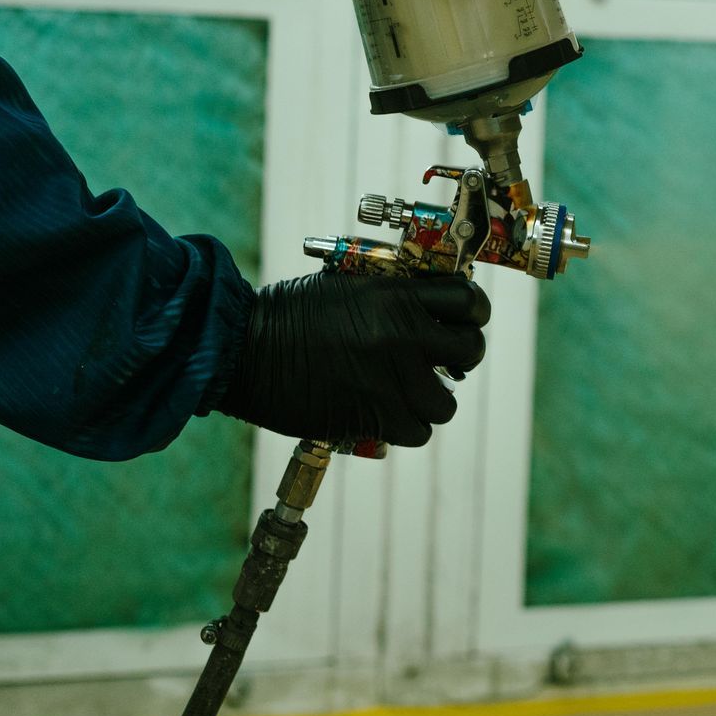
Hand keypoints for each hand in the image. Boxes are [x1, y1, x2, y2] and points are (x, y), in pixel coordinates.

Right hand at [221, 272, 490, 446]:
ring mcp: (390, 379)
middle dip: (462, 354)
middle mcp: (402, 335)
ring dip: (433, 398)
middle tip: (443, 358)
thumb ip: (391, 293)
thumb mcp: (346, 284)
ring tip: (411, 392)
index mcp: (396, 296)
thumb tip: (428, 305)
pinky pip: (418, 431)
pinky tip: (389, 413)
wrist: (242, 351)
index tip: (464, 318)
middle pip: (471, 350)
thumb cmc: (287, 313)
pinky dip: (408, 426)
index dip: (473, 311)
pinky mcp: (373, 417)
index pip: (469, 301)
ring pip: (447, 402)